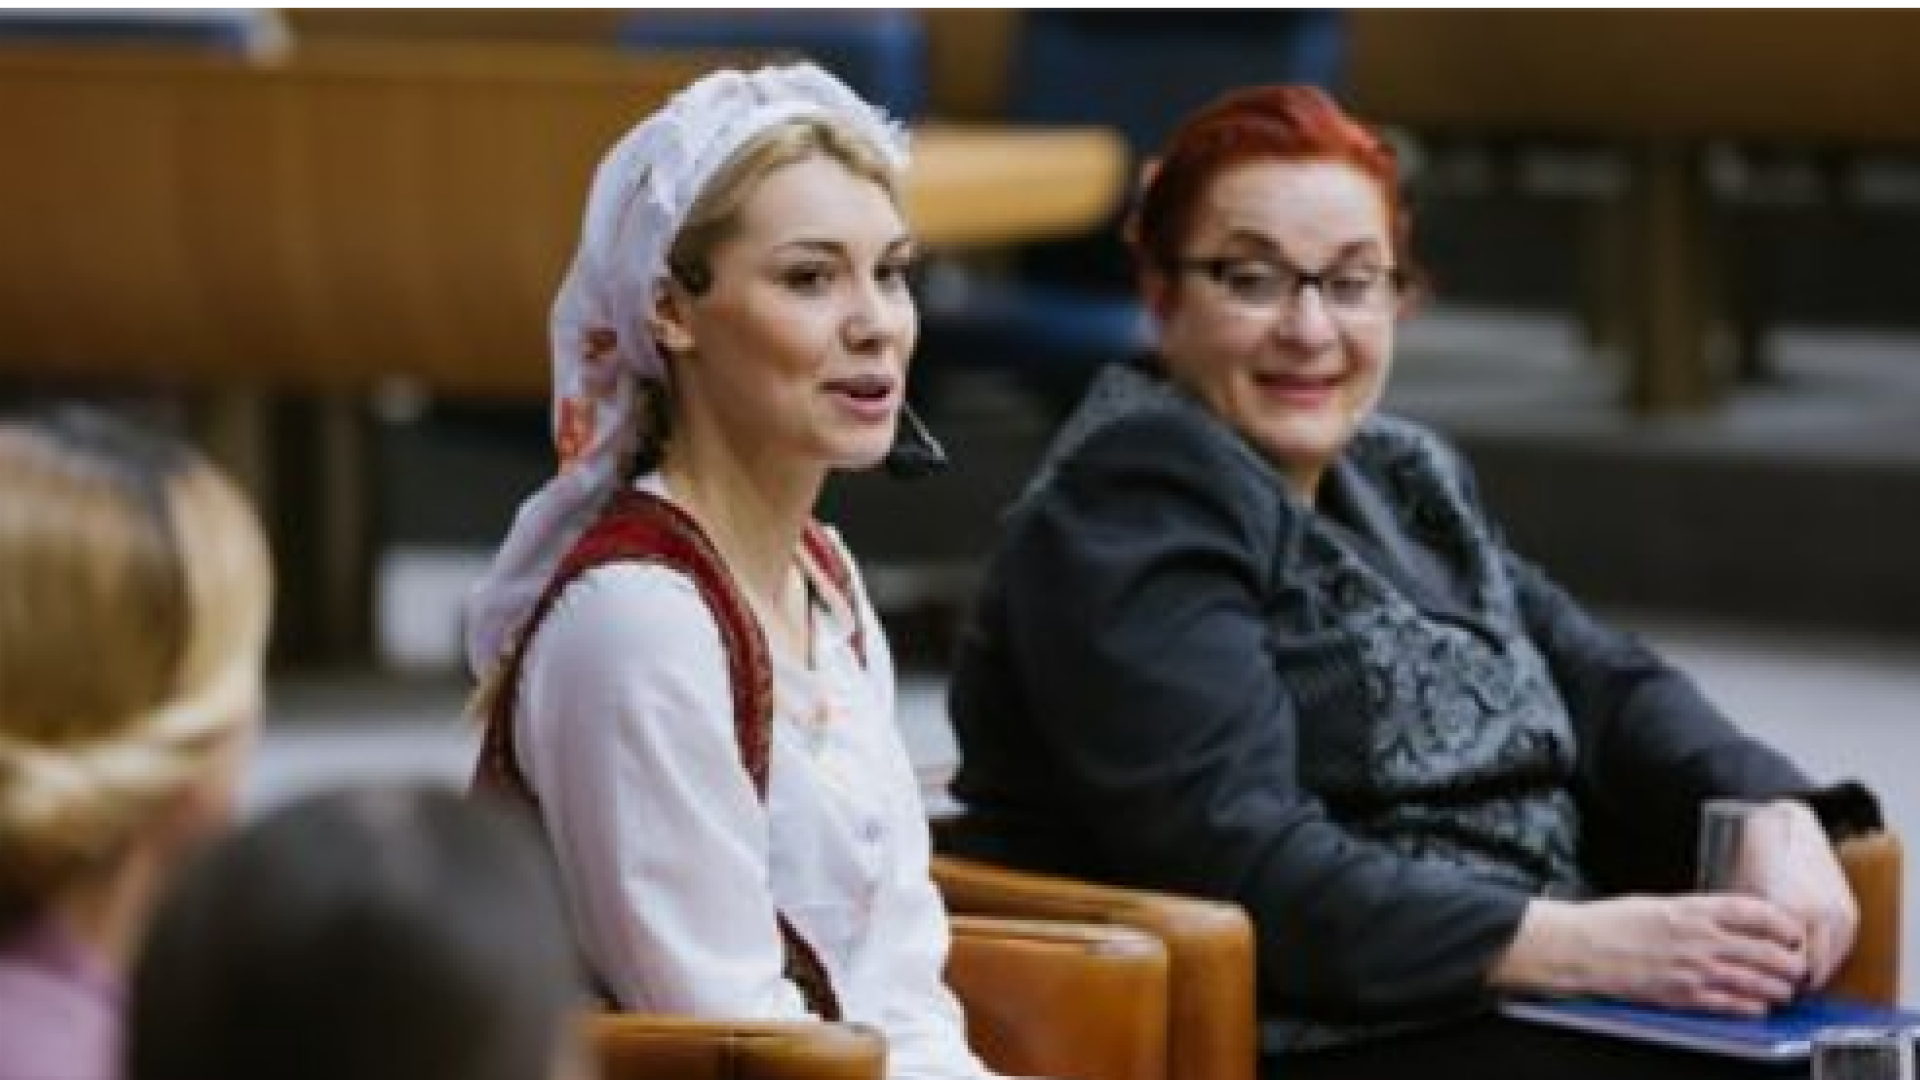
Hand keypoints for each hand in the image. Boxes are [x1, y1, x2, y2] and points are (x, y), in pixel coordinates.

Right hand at [1492, 894, 1807, 1015]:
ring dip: (1779, 987)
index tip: (1792, 931)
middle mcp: (1701, 939)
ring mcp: (1695, 970)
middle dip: (1791, 961)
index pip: (1759, 913)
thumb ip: (1698, 913)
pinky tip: (1759, 1005)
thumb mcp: (1660, 904)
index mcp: (1694, 909)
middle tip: (1797, 965)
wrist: (1580, 948)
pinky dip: (1754, 1007)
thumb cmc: (1611, 923)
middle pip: (1769, 951)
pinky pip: (1735, 1005)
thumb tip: (1729, 921)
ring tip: (1784, 988)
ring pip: (1759, 982)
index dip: (1785, 924)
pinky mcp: (1685, 996)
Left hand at [1733, 800, 1858, 991]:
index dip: (1771, 980)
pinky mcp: (1848, 909)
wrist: (1785, 824)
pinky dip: (1827, 958)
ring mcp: (1837, 911)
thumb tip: (1734, 960)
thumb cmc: (1753, 857)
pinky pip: (1842, 947)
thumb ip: (1743, 930)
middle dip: (1792, 982)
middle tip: (1774, 989)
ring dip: (1812, 973)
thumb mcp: (1740, 895)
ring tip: (1790, 979)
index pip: (1785, 965)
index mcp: (1787, 910)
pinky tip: (1809, 962)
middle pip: (1810, 969)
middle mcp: (1817, 913)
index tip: (1758, 987)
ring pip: (1829, 962)